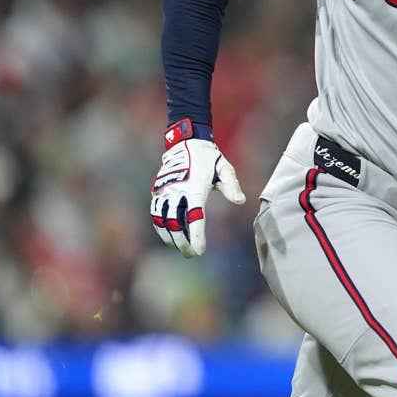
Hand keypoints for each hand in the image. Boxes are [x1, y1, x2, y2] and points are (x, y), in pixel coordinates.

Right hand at [150, 120, 245, 257]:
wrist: (186, 142)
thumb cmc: (209, 158)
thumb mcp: (225, 168)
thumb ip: (231, 185)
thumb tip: (240, 201)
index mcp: (195, 188)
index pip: (194, 217)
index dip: (196, 236)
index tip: (200, 251)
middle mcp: (177, 191)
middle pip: (175, 223)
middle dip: (182, 241)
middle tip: (191, 254)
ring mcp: (164, 191)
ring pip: (162, 220)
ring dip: (169, 236)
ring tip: (179, 247)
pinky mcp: (157, 190)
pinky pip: (155, 213)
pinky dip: (160, 226)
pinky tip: (168, 235)